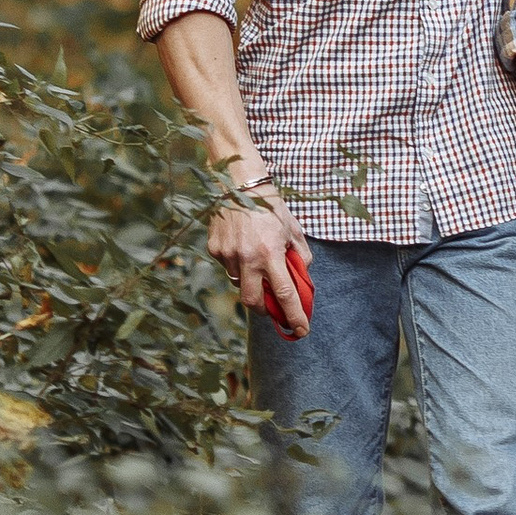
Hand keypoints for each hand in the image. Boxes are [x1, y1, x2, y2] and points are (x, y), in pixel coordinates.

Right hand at [210, 182, 312, 333]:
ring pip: (239, 283)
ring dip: (251, 281)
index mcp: (270, 254)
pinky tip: (242, 246)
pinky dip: (238, 264)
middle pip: (254, 302)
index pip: (285, 295)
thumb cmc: (271, 207)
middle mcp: (247, 258)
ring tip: (256, 260)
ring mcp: (228, 255)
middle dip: (264, 310)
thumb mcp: (293, 230)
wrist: (239, 183)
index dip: (294, 316)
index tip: (300, 331)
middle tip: (273, 307)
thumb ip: (300, 257)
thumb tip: (301, 279)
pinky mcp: (215, 249)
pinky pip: (228, 267)